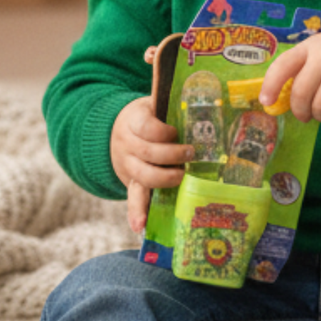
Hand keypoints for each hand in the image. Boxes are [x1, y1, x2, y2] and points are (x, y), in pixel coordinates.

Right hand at [111, 96, 191, 233]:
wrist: (116, 131)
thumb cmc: (149, 116)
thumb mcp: (153, 103)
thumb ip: (172, 103)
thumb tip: (204, 94)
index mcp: (134, 121)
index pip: (147, 127)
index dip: (165, 132)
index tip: (176, 132)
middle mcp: (127, 144)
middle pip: (149, 152)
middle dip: (172, 155)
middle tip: (191, 154)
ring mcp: (128, 165)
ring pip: (144, 175)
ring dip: (165, 177)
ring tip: (181, 176)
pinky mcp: (131, 181)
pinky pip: (133, 198)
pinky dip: (136, 212)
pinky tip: (140, 225)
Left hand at [259, 31, 320, 125]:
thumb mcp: (311, 52)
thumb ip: (294, 71)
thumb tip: (273, 102)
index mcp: (308, 48)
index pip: (283, 66)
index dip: (271, 85)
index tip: (266, 101)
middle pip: (301, 93)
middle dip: (299, 110)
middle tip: (303, 115)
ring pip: (320, 108)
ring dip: (317, 116)